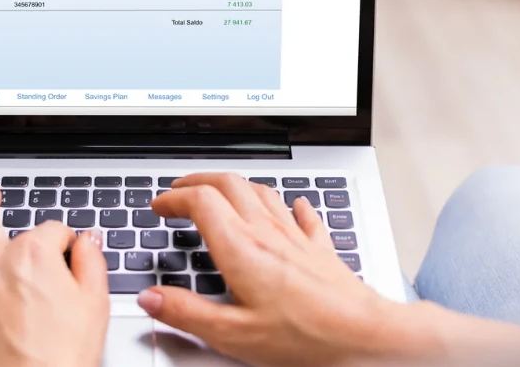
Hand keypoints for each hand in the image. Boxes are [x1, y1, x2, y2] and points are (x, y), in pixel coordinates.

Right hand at [137, 174, 415, 365]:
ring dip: (234, 185)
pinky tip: (293, 206)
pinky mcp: (320, 250)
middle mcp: (268, 234)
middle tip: (180, 190)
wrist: (368, 338)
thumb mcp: (234, 335)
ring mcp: (296, 238)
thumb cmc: (309, 339)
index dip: (173, 198)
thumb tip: (151, 300)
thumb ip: (188, 314)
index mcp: (241, 249)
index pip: (200, 201)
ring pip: (261, 191)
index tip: (159, 206)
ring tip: (219, 191)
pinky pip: (303, 215)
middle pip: (228, 184)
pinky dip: (288, 205)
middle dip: (198, 180)